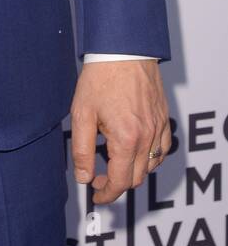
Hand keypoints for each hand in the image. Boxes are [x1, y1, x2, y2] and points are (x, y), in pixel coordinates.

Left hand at [70, 60, 169, 204]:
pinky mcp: (164, 118)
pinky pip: (162, 150)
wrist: (122, 50)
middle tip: (98, 178)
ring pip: (151, 166)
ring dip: (133, 172)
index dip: (106, 194)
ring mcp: (159, 128)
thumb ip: (83, 150)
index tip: (96, 194)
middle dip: (116, 184)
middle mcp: (147, 137)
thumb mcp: (82, 114)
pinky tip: (134, 151)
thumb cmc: (101, 78)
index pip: (119, 182)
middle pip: (136, 179)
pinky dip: (150, 158)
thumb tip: (84, 176)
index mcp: (126, 139)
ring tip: (113, 163)